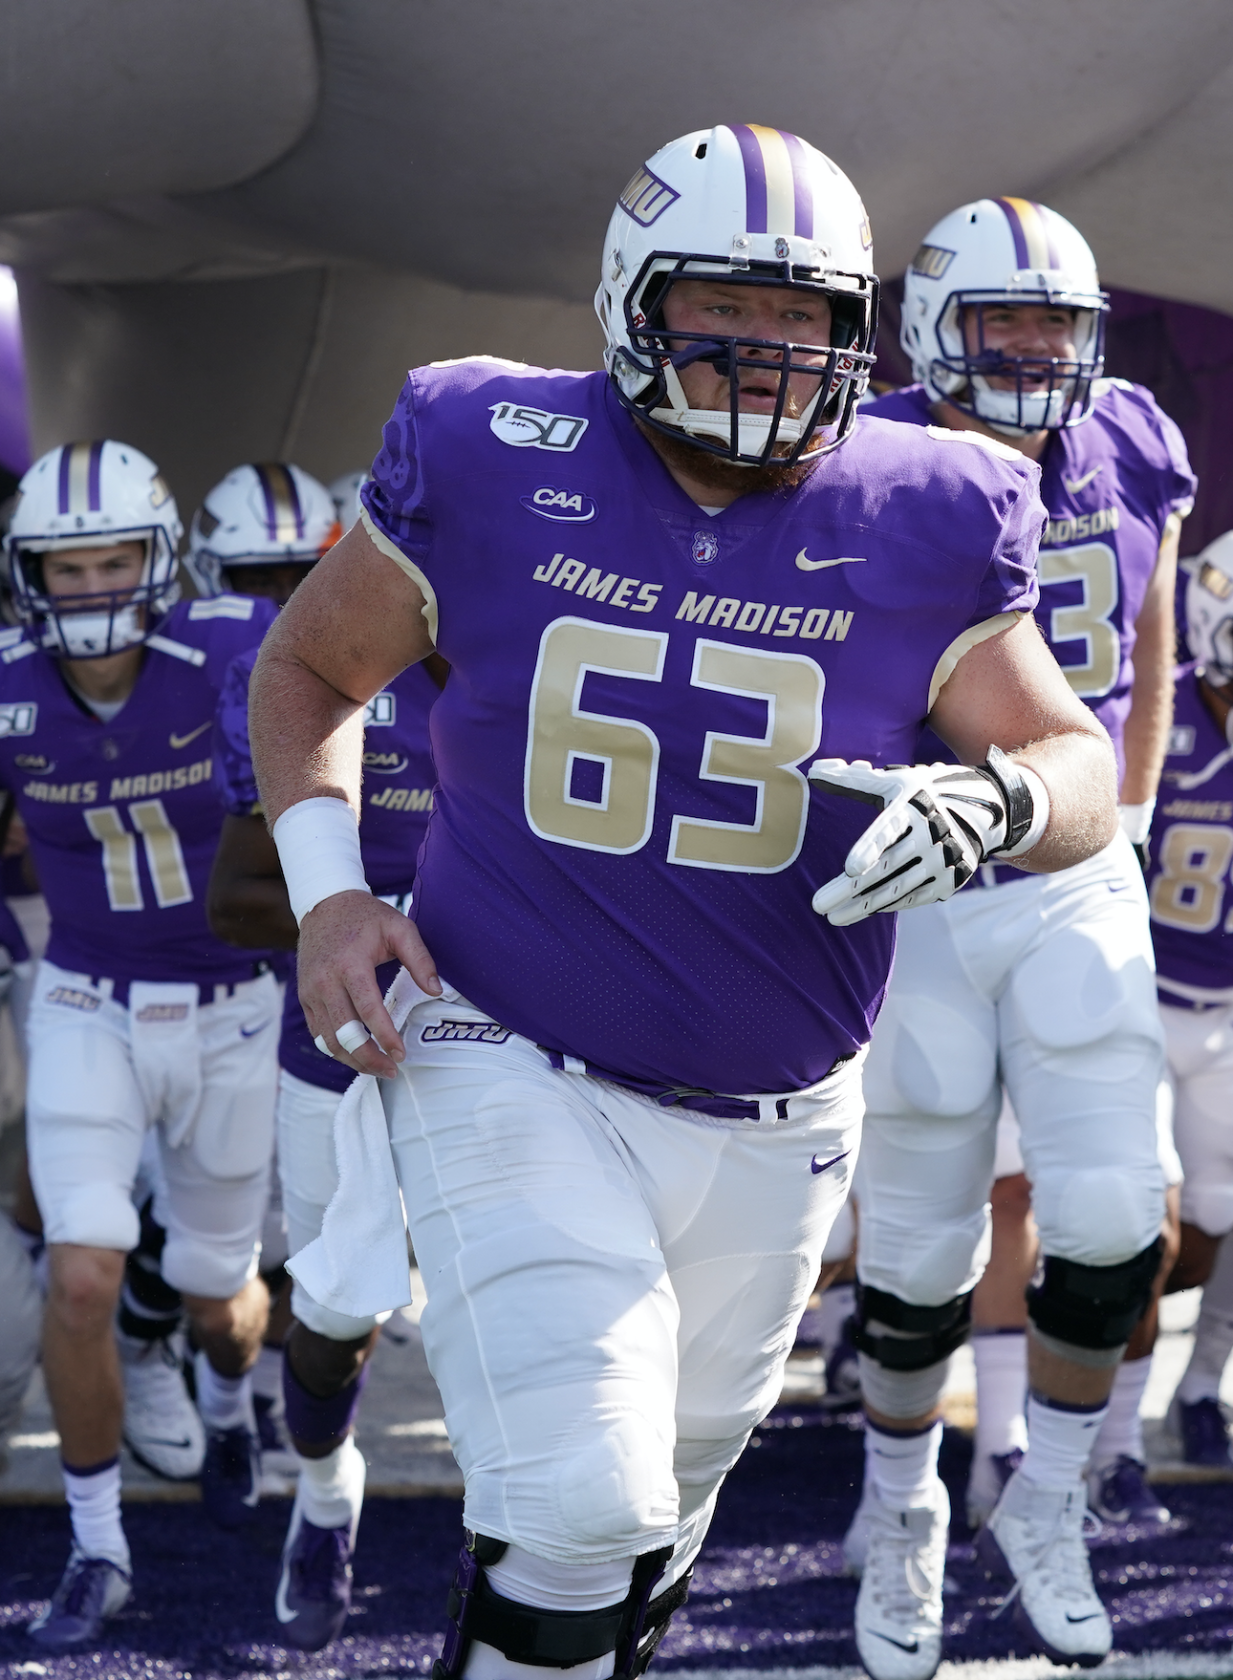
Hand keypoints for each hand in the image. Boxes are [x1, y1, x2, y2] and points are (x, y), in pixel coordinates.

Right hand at [296, 891, 440, 1077]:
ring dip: (352, 1060)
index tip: (401, 1053)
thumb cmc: (366, 917)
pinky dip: (337, 1049)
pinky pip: (318, 1033)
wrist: (324, 904)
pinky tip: (358, 1055)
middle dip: (368, 1058)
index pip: (367, 1009)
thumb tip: (436, 991)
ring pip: (327, 1040)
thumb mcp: (400, 927)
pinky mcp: (305, 997)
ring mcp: (311, 991)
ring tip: (378, 1069)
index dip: (384, 1036)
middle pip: (344, 1033)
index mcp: (350, 964)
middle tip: (392, 1070)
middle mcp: (325, 981)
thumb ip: (421, 959)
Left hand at [808, 758, 1013, 925]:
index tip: (851, 867)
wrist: (985, 809)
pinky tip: (860, 910)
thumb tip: (814, 771)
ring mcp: (943, 861)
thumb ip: (853, 781)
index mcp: (914, 807)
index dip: (870, 848)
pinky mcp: (950, 880)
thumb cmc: (924, 792)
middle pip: (886, 868)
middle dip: (849, 890)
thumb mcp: (895, 781)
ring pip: (897, 889)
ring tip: (832, 917)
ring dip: (862, 906)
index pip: (889, 830)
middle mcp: (932, 835)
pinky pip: (912, 897)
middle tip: (817, 905)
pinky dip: (885, 904)